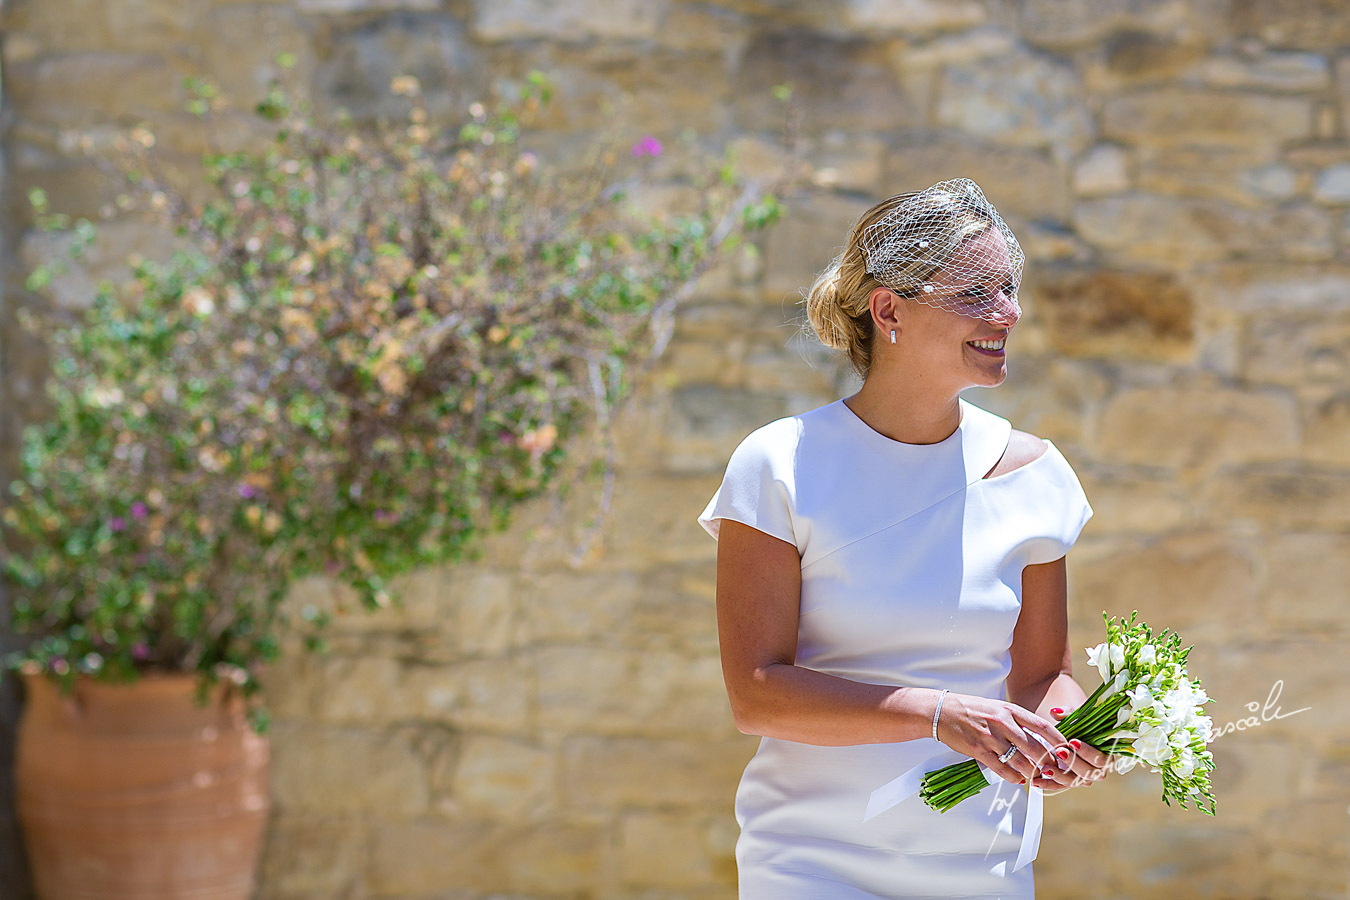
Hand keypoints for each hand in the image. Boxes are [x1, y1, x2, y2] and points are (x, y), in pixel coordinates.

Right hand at [934, 692, 1070, 787]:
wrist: (942, 711)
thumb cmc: (972, 709)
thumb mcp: (998, 708)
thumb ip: (1017, 721)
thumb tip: (1039, 738)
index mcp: (1010, 710)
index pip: (1043, 727)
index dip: (1059, 741)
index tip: (1067, 751)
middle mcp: (1003, 723)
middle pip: (1036, 748)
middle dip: (1049, 762)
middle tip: (1055, 770)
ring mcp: (991, 738)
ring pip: (1021, 762)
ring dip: (1032, 772)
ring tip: (1037, 777)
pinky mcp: (979, 751)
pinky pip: (1003, 770)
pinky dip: (1014, 777)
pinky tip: (1018, 779)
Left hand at [1028, 706, 1115, 794]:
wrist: (1070, 732)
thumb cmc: (1077, 724)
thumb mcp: (1075, 716)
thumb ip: (1068, 714)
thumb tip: (1055, 712)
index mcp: (1105, 754)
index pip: (1102, 759)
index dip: (1089, 752)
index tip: (1073, 741)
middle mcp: (1096, 769)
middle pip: (1089, 773)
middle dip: (1073, 762)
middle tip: (1059, 752)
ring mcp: (1082, 777)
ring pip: (1074, 782)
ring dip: (1060, 776)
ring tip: (1045, 768)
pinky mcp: (1068, 781)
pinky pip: (1060, 786)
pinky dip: (1048, 784)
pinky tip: (1036, 781)